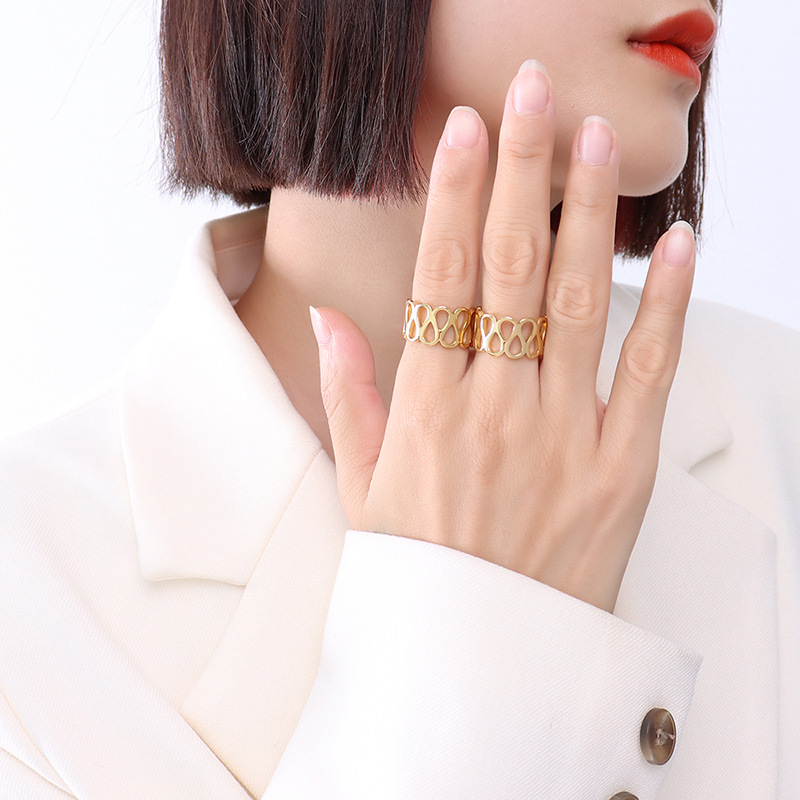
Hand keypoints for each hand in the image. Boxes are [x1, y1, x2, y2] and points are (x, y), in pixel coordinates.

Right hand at [310, 60, 694, 612]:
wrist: (479, 664)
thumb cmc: (418, 572)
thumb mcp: (361, 488)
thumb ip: (348, 398)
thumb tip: (328, 321)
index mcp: (426, 410)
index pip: (443, 277)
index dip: (457, 196)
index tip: (466, 131)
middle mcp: (494, 410)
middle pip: (512, 267)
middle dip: (523, 170)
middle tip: (532, 95)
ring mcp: (564, 437)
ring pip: (579, 303)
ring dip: (588, 215)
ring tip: (595, 142)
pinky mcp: (623, 470)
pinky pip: (648, 372)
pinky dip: (670, 304)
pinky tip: (679, 245)